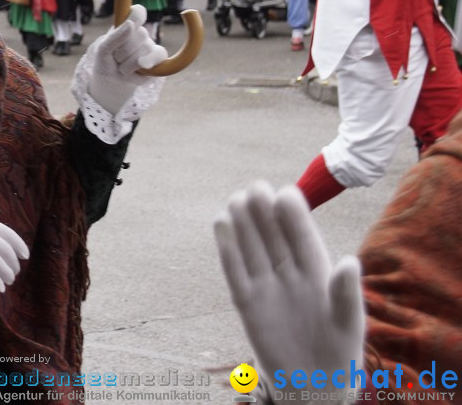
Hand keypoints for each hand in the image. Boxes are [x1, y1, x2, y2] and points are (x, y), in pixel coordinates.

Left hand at [83, 4, 165, 113]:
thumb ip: (115, 36)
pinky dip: (144, 65)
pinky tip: (138, 70)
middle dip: (125, 50)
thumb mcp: (103, 49)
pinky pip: (158, 56)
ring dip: (129, 63)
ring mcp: (150, 47)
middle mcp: (140, 35)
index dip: (137, 15)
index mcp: (126, 27)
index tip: (130, 24)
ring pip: (146, 48)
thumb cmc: (106, 62)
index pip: (138, 12)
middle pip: (141, 33)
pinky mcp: (157, 60)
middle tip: (116, 58)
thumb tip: (130, 24)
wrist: (111, 84)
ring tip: (122, 68)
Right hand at [214, 183, 364, 395]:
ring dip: (244, 223)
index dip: (295, 215)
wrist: (312, 384)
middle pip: (274, 236)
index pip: (303, 237)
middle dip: (264, 211)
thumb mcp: (349, 324)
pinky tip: (221, 223)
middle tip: (255, 187)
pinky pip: (234, 270)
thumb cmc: (338, 351)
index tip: (286, 193)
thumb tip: (350, 262)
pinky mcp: (247, 302)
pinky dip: (227, 248)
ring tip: (236, 199)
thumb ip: (346, 293)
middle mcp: (290, 273)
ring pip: (252, 247)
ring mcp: (267, 286)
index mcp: (318, 272)